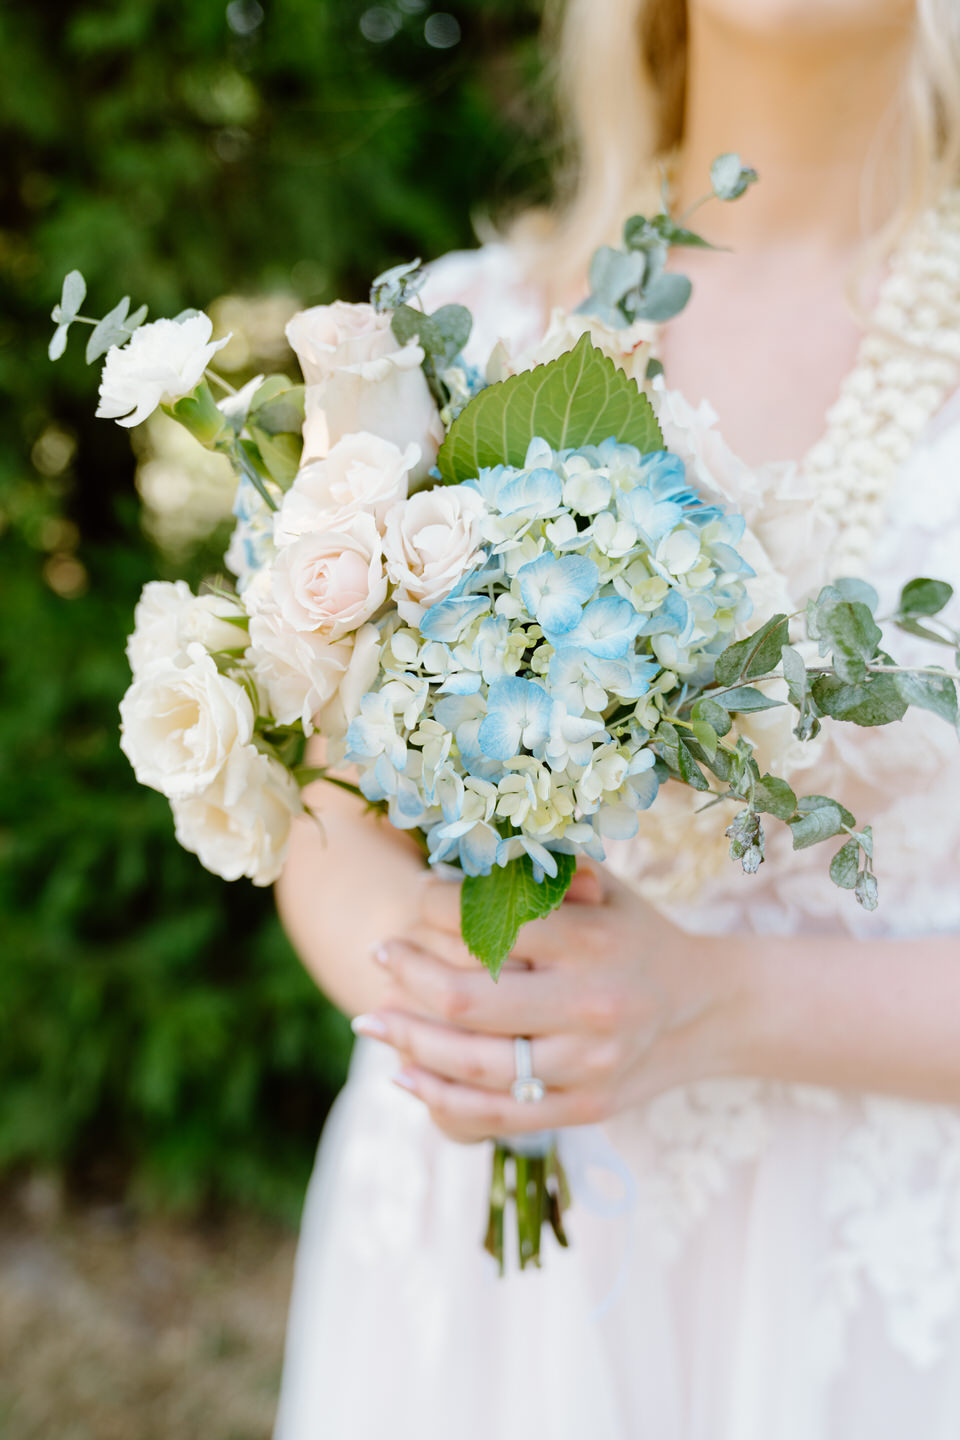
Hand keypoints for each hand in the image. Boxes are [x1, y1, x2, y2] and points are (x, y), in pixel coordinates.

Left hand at [354, 866, 754, 1143]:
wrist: (711, 1009)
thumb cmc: (639, 935)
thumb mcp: (604, 888)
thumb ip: (539, 872)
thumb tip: (454, 859)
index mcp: (592, 941)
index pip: (489, 922)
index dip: (436, 905)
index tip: (416, 893)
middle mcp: (591, 1005)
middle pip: (468, 998)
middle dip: (409, 974)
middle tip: (378, 953)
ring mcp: (588, 1065)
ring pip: (473, 1063)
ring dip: (409, 1040)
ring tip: (370, 1020)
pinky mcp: (584, 1108)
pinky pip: (495, 1114)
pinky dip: (439, 1097)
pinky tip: (403, 1075)